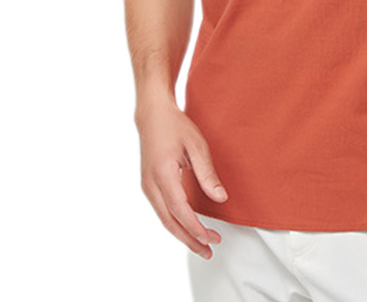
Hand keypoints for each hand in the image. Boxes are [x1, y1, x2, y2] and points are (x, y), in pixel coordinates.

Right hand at [136, 99, 228, 259]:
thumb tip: (220, 198)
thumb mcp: (197, 145)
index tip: (211, 238)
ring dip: (182, 233)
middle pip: (169, 222)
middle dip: (189, 239)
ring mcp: (147, 186)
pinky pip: (161, 210)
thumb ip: (207, 173)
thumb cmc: (175, 126)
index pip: (180, 210)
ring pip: (164, 219)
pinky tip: (187, 226)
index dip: (196, 228)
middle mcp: (151, 184)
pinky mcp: (148, 185)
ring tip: (201, 244)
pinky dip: (174, 222)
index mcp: (163, 174)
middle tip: (208, 250)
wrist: (152, 115)